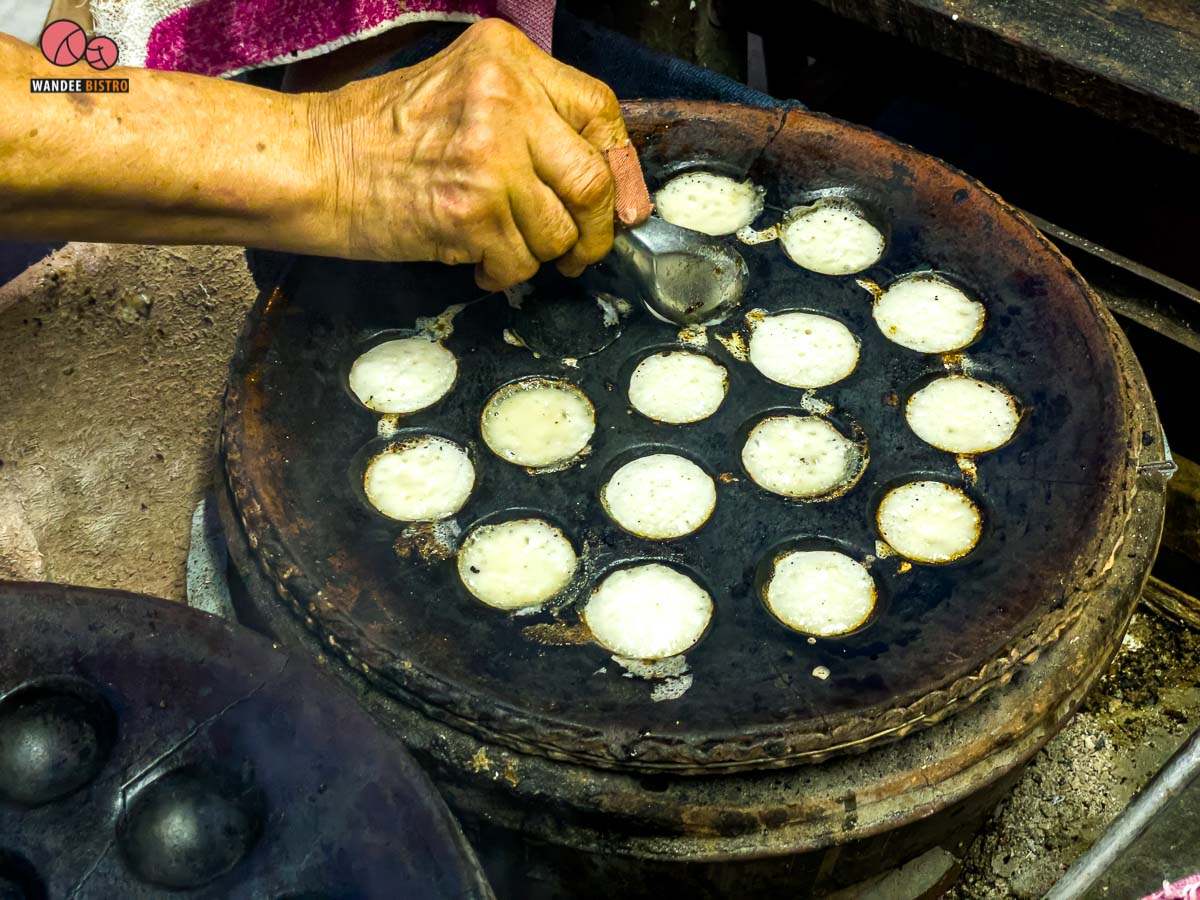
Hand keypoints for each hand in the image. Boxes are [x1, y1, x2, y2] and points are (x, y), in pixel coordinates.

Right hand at [308, 18, 628, 289]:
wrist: (315, 165)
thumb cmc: (381, 134)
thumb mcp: (463, 90)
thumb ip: (531, 118)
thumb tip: (603, 180)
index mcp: (507, 59)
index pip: (599, 110)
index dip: (620, 166)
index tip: (624, 203)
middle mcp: (505, 101)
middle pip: (592, 180)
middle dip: (597, 230)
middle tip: (583, 250)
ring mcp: (490, 159)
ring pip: (558, 232)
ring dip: (540, 255)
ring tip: (506, 247)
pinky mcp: (471, 213)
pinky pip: (520, 263)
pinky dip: (504, 274)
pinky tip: (477, 260)